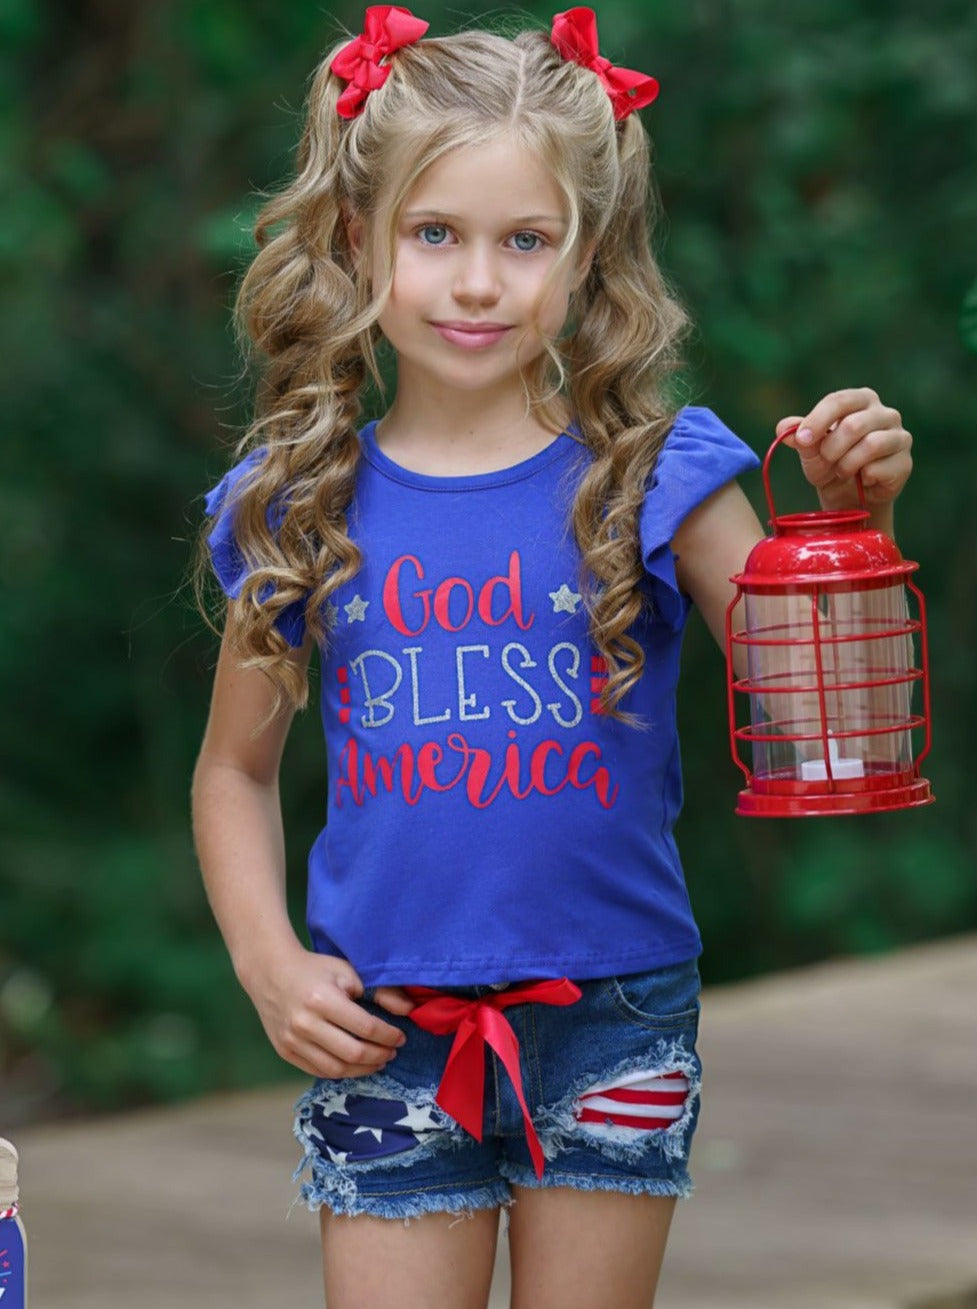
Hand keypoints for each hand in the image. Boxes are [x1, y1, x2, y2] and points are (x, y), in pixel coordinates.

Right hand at [242, 943, 415, 1078]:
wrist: (270, 972)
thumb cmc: (314, 970)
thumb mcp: (347, 972)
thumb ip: (380, 991)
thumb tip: (410, 1010)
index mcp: (323, 1000)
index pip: (365, 1028)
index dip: (388, 1036)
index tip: (400, 1037)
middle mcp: (305, 1024)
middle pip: (352, 1053)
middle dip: (379, 1056)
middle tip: (392, 1052)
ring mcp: (292, 1041)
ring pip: (335, 1069)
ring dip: (362, 1069)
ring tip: (377, 1061)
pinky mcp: (285, 1051)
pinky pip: (318, 1071)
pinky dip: (341, 1072)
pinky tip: (354, 1064)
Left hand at [777, 387, 911, 512]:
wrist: (850, 495)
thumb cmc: (830, 463)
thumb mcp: (810, 450)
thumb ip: (799, 436)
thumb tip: (783, 428)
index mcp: (861, 400)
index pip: (839, 400)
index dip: (818, 420)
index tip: (802, 439)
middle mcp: (885, 413)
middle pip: (854, 425)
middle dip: (831, 448)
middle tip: (825, 460)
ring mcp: (899, 437)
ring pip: (870, 445)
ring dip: (846, 464)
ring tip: (842, 470)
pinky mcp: (905, 462)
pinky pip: (878, 468)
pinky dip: (862, 478)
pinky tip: (862, 479)